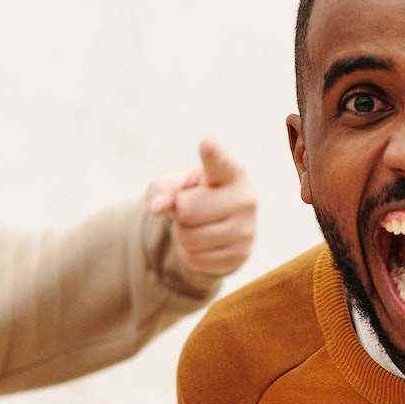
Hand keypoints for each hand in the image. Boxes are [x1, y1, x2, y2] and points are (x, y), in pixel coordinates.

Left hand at [147, 139, 256, 277]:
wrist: (215, 225)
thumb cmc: (194, 195)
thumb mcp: (175, 184)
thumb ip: (162, 188)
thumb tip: (157, 208)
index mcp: (230, 172)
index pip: (218, 163)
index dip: (211, 154)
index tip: (206, 143)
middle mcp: (245, 198)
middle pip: (187, 210)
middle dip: (179, 213)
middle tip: (190, 209)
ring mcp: (246, 229)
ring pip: (189, 238)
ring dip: (182, 235)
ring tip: (198, 225)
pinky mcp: (240, 255)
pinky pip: (194, 260)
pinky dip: (189, 254)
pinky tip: (204, 243)